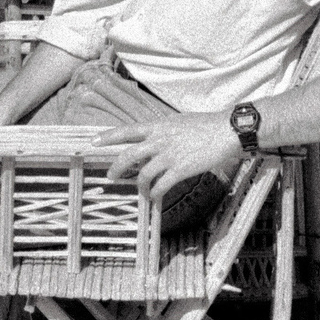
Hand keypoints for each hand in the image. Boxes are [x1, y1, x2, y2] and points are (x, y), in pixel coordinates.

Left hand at [97, 113, 237, 201]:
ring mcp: (169, 155)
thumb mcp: (180, 123)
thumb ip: (165, 132)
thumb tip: (156, 142)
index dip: (108, 136)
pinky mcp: (180, 169)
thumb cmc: (206, 126)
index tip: (93, 142)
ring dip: (140, 186)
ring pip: (143, 174)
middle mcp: (160, 139)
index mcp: (159, 126)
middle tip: (110, 177)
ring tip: (142, 192)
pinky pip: (160, 185)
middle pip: (128, 155)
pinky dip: (155, 193)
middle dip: (116, 168)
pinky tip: (156, 197)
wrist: (226, 131)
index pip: (127, 130)